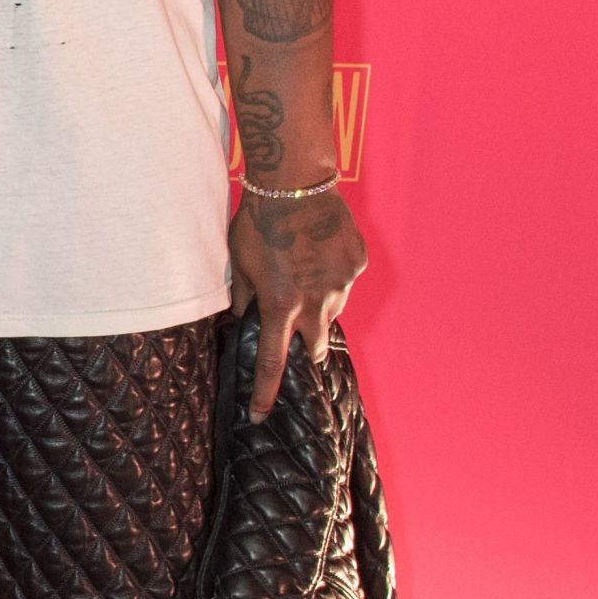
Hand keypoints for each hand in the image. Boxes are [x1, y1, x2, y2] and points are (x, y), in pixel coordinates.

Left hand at [229, 187, 366, 420]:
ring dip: (320, 307)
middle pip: (314, 345)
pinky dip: (334, 276)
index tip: (259, 414)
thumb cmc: (259, 222)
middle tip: (298, 338)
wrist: (296, 184)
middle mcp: (315, 301)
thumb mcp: (241, 263)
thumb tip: (241, 319)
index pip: (271, 361)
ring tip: (306, 278)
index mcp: (280, 305)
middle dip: (306, 348)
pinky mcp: (356, 263)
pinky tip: (321, 253)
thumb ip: (244, 297)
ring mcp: (341, 283)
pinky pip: (346, 280)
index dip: (264, 391)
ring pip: (333, 312)